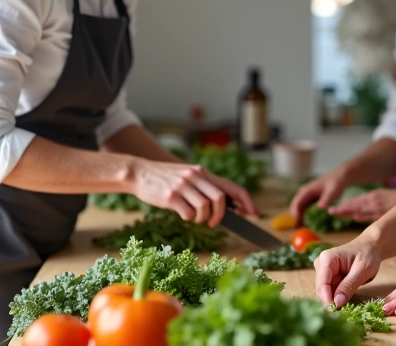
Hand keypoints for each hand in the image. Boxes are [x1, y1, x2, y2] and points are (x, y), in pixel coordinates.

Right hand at [130, 159, 258, 226]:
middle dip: (220, 216)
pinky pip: (188, 213)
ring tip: (194, 218)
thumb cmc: (166, 180)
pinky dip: (188, 218)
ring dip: (202, 218)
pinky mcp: (171, 195)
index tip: (254, 214)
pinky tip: (182, 214)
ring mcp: (184, 185)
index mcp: (204, 173)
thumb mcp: (189, 178)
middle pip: (220, 199)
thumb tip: (225, 206)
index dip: (246, 201)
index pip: (232, 187)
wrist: (140, 173)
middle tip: (213, 223)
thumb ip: (205, 187)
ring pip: (205, 207)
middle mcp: (196, 176)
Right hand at [289, 167, 348, 224]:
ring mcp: (307, 196)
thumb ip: (327, 198)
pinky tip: (305, 223)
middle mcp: (305, 193)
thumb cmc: (337, 183)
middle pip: (296, 206)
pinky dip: (303, 216)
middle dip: (294, 217)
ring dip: (298, 217)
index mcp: (308, 190)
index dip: (295, 213)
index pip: (297, 202)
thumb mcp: (333, 190)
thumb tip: (320, 207)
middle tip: (297, 229)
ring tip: (300, 228)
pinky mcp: (311, 200)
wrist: (340, 177)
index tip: (296, 223)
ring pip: (299, 208)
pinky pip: (304, 209)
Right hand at [314, 235, 381, 307]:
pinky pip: (330, 291)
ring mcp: (324, 271)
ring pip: (325, 292)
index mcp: (327, 259)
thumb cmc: (368, 255)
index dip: (327, 299)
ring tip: (346, 308)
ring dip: (334, 301)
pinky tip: (345, 302)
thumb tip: (337, 303)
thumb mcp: (362, 271)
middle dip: (330, 301)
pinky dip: (337, 298)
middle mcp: (321, 264)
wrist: (370, 247)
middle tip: (342, 314)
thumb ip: (349, 286)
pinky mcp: (328, 277)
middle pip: (321, 289)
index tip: (335, 312)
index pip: (322, 284)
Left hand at [328, 188, 395, 221]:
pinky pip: (374, 213)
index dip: (344, 205)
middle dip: (343, 208)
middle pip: (356, 204)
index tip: (332, 209)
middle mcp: (375, 200)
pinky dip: (364, 214)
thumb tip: (356, 215)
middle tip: (330, 210)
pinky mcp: (387, 211)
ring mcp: (380, 206)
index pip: (355, 201)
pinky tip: (356, 216)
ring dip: (349, 209)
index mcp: (373, 196)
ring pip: (362, 208)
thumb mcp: (382, 198)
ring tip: (337, 212)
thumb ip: (370, 206)